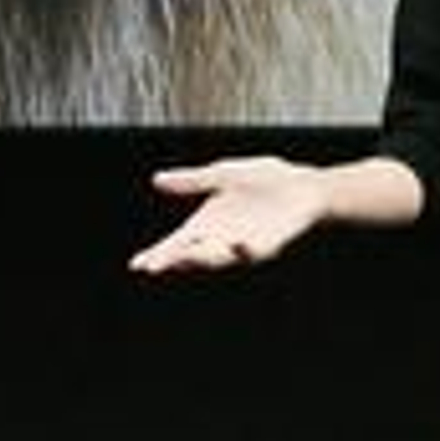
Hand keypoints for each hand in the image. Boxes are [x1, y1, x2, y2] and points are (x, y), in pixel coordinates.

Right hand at [128, 154, 328, 275]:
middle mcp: (220, 239)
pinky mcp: (265, 248)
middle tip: (153, 266)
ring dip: (201, 258)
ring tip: (182, 254)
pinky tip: (236, 243)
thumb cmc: (263, 179)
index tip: (137, 265)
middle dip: (173, 261)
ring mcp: (242, 247)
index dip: (158, 254)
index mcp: (206, 223)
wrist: (302, 184)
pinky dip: (243, 250)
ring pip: (216, 259)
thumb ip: (192, 180)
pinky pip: (251, 254)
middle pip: (191, 256)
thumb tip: (156, 180)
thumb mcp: (223, 174)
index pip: (176, 243)